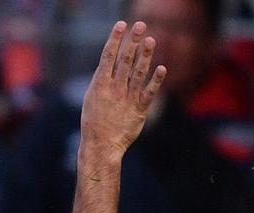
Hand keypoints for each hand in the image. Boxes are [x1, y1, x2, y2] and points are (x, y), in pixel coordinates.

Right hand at [79, 22, 166, 165]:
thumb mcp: (92, 98)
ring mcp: (127, 98)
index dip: (116, 39)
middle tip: (140, 25)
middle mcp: (114, 88)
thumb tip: (108, 65)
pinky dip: (155, 80)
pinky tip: (161, 68)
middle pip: (125, 59)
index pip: (108, 56)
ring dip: (145, 55)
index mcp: (100, 84)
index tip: (122, 25)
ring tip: (151, 40)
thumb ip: (102, 81)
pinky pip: (149, 92)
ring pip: (137, 72)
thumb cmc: (94, 122)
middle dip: (133, 41)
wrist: (101, 145)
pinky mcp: (139, 109)